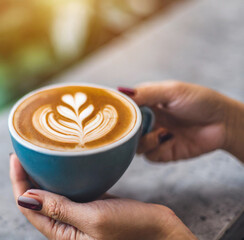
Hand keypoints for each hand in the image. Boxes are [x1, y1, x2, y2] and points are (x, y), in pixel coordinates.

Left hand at [9, 154, 195, 239]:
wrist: (164, 235)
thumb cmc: (132, 232)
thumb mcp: (93, 219)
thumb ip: (59, 208)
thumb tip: (26, 196)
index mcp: (62, 234)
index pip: (29, 206)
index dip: (18, 182)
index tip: (15, 157)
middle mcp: (67, 226)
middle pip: (37, 199)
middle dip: (27, 176)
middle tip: (24, 150)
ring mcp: (79, 216)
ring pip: (53, 193)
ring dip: (45, 174)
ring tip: (40, 153)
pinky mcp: (93, 206)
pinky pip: (71, 190)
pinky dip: (64, 176)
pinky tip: (65, 162)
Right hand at [120, 81, 243, 161]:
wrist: (224, 123)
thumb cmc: (201, 101)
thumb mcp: (172, 90)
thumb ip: (146, 92)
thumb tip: (121, 93)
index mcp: (146, 102)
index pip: (123, 108)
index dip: (117, 111)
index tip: (114, 113)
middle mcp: (147, 120)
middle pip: (125, 129)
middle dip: (128, 129)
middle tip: (137, 126)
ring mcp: (154, 137)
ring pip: (133, 145)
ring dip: (142, 140)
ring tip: (156, 134)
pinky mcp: (163, 152)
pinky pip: (148, 156)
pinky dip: (155, 149)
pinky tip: (168, 139)